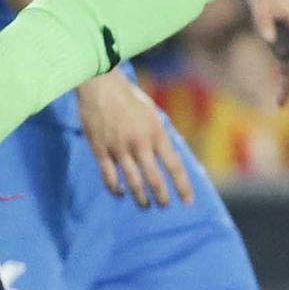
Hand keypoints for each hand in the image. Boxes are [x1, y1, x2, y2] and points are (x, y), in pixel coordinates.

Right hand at [76, 71, 193, 209]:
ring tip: (145, 205)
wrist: (100, 84)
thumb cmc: (128, 96)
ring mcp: (119, 149)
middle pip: (154, 180)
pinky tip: (121, 193)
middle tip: (164, 205)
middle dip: (162, 197)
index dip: (183, 186)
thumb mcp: (151, 112)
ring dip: (141, 199)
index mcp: (155, 132)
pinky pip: (110, 179)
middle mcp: (139, 143)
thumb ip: (158, 133)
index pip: (174, 165)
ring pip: (133, 184)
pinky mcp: (100, 151)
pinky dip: (117, 190)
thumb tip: (166, 154)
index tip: (188, 201)